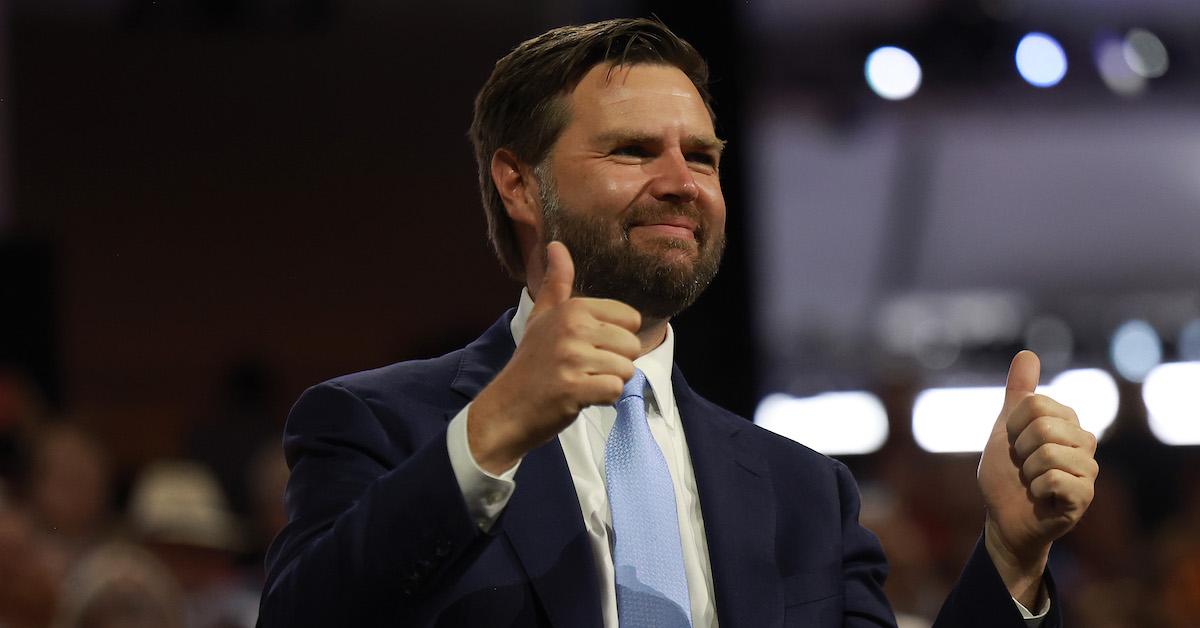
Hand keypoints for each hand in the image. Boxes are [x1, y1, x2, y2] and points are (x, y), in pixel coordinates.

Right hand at [468, 241, 641, 473]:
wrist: (505, 408)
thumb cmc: (530, 363)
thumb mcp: (541, 317)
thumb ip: (556, 282)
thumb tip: (557, 244)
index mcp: (572, 308)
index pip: (630, 319)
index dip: (614, 339)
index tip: (587, 348)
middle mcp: (573, 328)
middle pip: (632, 346)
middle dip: (614, 363)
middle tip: (583, 369)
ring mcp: (572, 359)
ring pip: (626, 370)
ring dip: (608, 382)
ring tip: (580, 382)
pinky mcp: (574, 388)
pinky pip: (615, 391)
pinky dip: (603, 399)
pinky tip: (580, 397)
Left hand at [978, 350, 1098, 606]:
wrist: (1004, 517)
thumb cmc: (1007, 474)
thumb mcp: (1005, 428)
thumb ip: (1018, 392)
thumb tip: (1027, 353)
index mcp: (1067, 421)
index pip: (1035, 403)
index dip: (1012, 425)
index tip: (1014, 443)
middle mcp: (1084, 441)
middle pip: (1043, 425)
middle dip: (1020, 448)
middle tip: (1023, 465)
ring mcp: (1088, 469)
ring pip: (1048, 453)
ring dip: (1027, 471)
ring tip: (1033, 482)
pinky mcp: (1085, 496)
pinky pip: (1055, 479)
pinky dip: (1036, 489)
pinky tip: (1041, 497)